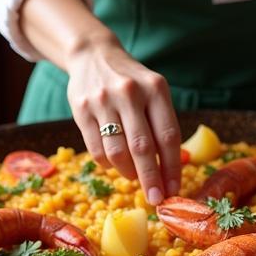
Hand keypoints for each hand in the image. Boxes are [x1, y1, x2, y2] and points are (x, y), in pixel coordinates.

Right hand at [64, 40, 180, 204]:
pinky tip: (115, 163)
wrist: (93, 55)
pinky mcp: (81, 109)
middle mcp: (130, 92)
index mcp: (155, 88)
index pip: (168, 136)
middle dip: (151, 179)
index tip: (174, 190)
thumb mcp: (153, 93)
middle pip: (143, 148)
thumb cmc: (132, 82)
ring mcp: (103, 100)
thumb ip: (162, 126)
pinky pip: (96, 149)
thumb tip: (169, 173)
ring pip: (117, 152)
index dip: (173, 167)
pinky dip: (108, 164)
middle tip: (155, 200)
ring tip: (134, 177)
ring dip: (128, 173)